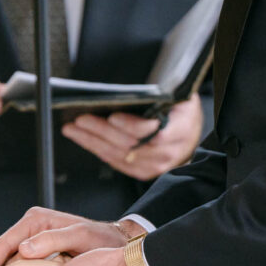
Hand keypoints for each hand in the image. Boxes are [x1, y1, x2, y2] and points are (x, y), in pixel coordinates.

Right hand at [0, 207, 144, 265]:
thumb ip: (53, 240)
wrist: (119, 245)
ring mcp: (36, 240)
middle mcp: (32, 228)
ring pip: (10, 262)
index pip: (3, 243)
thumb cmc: (101, 242)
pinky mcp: (41, 252)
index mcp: (36, 221)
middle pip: (2, 253)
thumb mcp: (80, 237)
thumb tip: (23, 249)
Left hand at [61, 95, 203, 180]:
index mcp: (180, 130)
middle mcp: (168, 152)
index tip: (113, 116)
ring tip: (73, 129)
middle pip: (129, 145)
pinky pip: (117, 163)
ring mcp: (156, 166)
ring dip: (92, 142)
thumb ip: (164, 96)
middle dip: (101, 131)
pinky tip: (85, 141)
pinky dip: (99, 151)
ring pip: (118, 155)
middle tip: (80, 120)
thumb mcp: (181, 98)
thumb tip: (137, 92)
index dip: (131, 126)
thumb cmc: (183, 112)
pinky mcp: (144, 173)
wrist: (192, 136)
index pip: (153, 132)